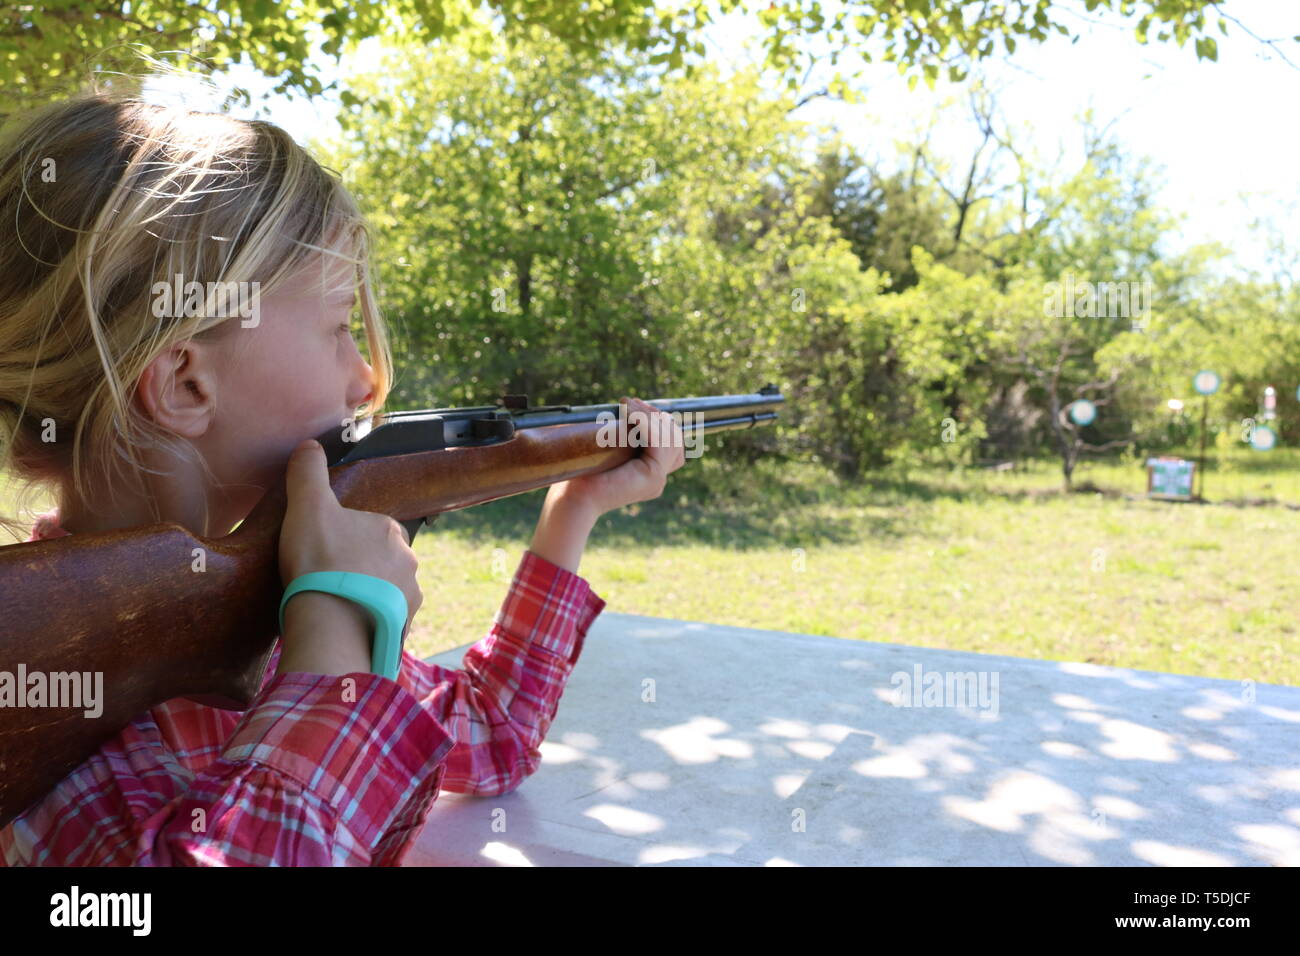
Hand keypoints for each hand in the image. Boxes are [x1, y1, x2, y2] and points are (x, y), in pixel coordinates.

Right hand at [276, 439, 422, 673]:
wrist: (332, 620)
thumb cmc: (320, 559)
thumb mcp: (307, 506)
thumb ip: (308, 474)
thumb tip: (309, 445)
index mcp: (391, 530)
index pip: (374, 527)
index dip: (348, 537)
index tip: (326, 550)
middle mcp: (409, 562)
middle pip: (382, 560)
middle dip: (360, 568)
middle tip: (327, 579)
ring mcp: (409, 597)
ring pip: (386, 591)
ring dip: (366, 596)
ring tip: (334, 606)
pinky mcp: (402, 627)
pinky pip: (384, 620)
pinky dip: (368, 622)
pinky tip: (344, 626)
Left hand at [548, 396, 686, 516]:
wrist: (573, 500)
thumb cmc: (580, 476)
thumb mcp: (605, 451)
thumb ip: (620, 437)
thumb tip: (625, 407)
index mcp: (648, 476)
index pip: (671, 442)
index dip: (656, 420)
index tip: (632, 405)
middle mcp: (658, 479)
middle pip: (674, 438)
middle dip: (654, 415)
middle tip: (629, 403)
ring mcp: (658, 480)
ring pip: (670, 438)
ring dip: (648, 415)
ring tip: (626, 405)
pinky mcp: (653, 477)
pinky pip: (660, 442)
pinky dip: (646, 423)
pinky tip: (630, 413)